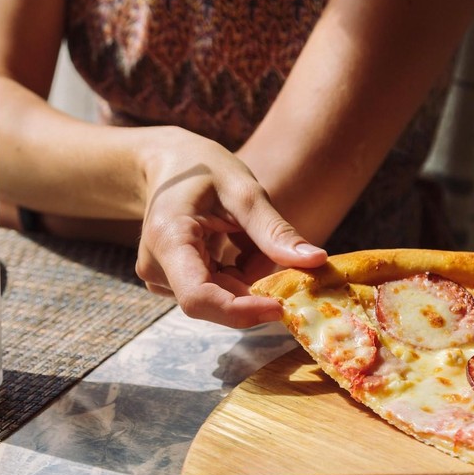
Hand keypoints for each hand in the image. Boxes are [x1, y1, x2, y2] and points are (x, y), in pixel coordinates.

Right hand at [135, 128, 326, 327]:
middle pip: (216, 298)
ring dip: (248, 273)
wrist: (169, 163)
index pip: (198, 298)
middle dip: (253, 281)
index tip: (280, 306)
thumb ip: (275, 232)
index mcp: (167, 240)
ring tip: (244, 232)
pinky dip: (238, 273)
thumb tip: (317, 261)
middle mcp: (156, 267)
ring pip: (221, 295)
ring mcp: (160, 278)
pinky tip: (233, 242)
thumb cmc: (203, 167)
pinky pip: (216, 290)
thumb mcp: (244, 191)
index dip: (241, 311)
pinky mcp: (170, 282)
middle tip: (270, 245)